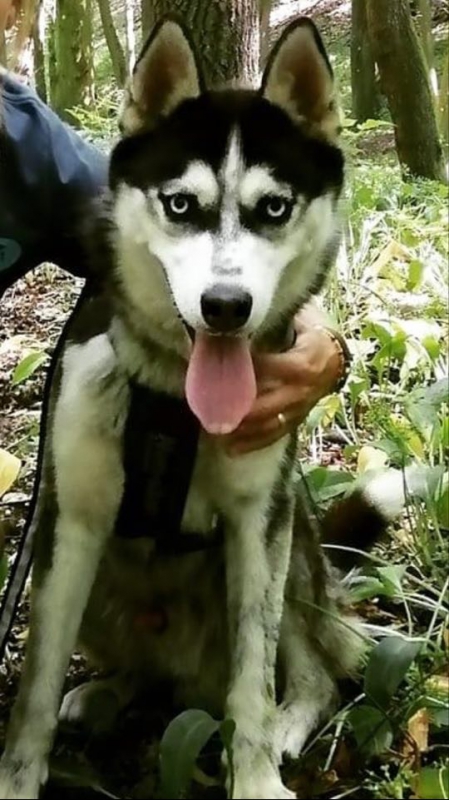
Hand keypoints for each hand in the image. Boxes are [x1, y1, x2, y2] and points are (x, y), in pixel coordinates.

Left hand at [223, 324, 342, 455]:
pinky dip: (251, 443)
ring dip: (242, 430)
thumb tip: (236, 322)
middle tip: (212, 409)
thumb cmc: (307, 337)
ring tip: (216, 431)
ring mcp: (301, 409)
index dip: (249, 370)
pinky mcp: (296, 421)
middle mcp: (305, 389)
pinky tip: (229, 448)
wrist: (333, 360)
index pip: (275, 367)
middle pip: (270, 402)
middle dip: (240, 409)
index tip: (221, 368)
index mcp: (306, 361)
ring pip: (270, 423)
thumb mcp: (297, 324)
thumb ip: (273, 323)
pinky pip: (274, 436)